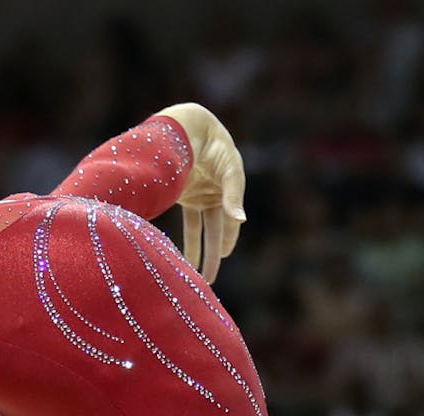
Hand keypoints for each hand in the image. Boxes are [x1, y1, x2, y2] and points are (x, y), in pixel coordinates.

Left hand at [163, 103, 246, 282]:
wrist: (188, 127)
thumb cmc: (214, 145)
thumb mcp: (229, 169)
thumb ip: (233, 195)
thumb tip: (241, 221)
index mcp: (232, 191)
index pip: (229, 222)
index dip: (226, 240)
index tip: (220, 258)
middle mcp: (217, 196)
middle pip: (216, 231)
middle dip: (213, 255)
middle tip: (210, 280)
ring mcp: (200, 196)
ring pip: (200, 231)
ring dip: (198, 252)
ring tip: (198, 277)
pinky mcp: (184, 196)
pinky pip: (187, 223)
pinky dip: (185, 240)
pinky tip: (182, 259)